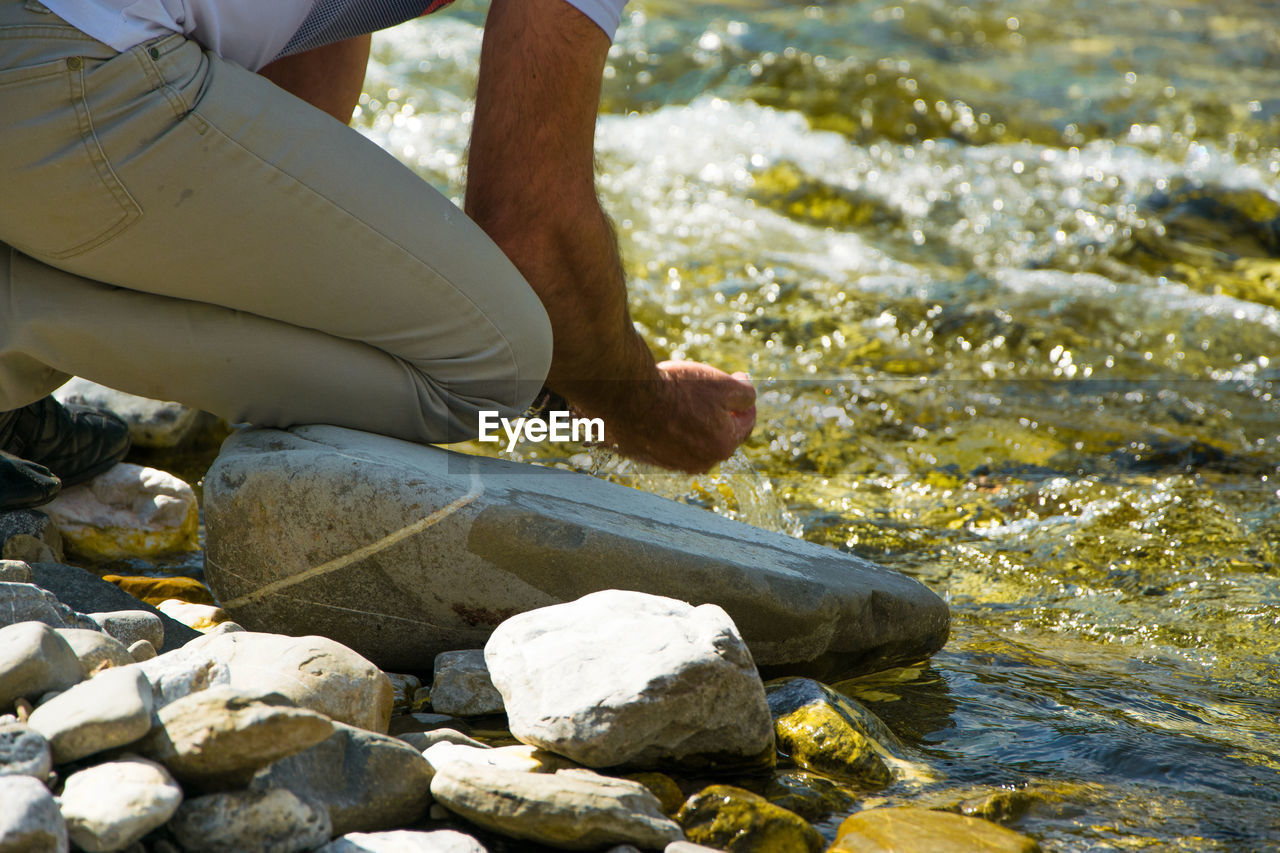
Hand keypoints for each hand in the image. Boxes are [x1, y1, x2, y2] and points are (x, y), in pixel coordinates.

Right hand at [605, 360, 755, 473]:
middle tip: (711, 387)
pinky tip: (661, 406)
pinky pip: (668, 441)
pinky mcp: (648, 458)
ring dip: (693, 420)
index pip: (745, 422)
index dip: (744, 399)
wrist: (625, 395)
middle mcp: (700, 461)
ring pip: (693, 439)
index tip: (738, 378)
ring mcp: (672, 462)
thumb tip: (748, 398)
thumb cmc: (676, 388)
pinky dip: (669, 426)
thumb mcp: (722, 383)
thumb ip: (745, 393)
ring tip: (682, 396)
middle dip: (720, 412)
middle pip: (719, 433)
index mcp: (723, 445)